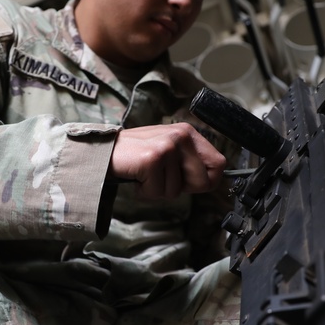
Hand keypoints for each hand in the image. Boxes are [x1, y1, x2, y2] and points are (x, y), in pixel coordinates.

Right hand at [109, 123, 225, 198]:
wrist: (104, 152)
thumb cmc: (136, 155)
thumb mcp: (169, 152)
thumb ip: (190, 162)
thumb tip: (212, 180)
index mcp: (188, 133)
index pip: (219, 164)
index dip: (206, 180)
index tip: (188, 182)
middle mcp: (181, 136)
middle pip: (203, 181)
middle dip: (181, 188)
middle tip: (161, 178)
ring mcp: (167, 147)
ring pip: (176, 190)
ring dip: (158, 190)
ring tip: (145, 175)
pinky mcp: (153, 159)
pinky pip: (158, 192)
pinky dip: (145, 191)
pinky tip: (137, 177)